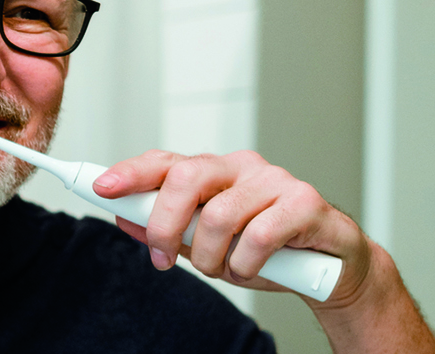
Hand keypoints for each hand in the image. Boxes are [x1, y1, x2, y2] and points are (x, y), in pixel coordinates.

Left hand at [92, 149, 372, 304]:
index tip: (102, 188)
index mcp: (215, 173)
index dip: (131, 172)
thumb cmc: (269, 252)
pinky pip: (259, 235)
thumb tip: (124, 216)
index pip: (166, 162)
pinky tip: (256, 268)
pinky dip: (249, 263)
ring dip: (213, 258)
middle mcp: (242, 168)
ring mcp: (274, 181)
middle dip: (165, 226)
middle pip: (186, 179)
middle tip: (163, 260)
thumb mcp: (207, 246)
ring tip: (227, 269)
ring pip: (218, 216)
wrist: (332, 271)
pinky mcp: (305, 201)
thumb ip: (169, 230)